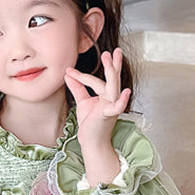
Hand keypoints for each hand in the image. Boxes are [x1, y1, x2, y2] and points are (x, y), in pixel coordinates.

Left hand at [65, 48, 130, 184]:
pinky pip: (116, 107)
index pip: (96, 81)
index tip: (68, 71)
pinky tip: (126, 93)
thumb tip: (68, 75)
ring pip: (113, 86)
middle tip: (111, 51)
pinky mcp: (108, 115)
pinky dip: (121, 101)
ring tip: (110, 58)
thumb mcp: (82, 102)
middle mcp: (111, 99)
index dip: (82, 76)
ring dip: (112, 73)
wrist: (90, 142)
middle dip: (111, 65)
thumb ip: (77, 88)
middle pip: (112, 79)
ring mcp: (111, 106)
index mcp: (106, 95)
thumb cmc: (90, 124)